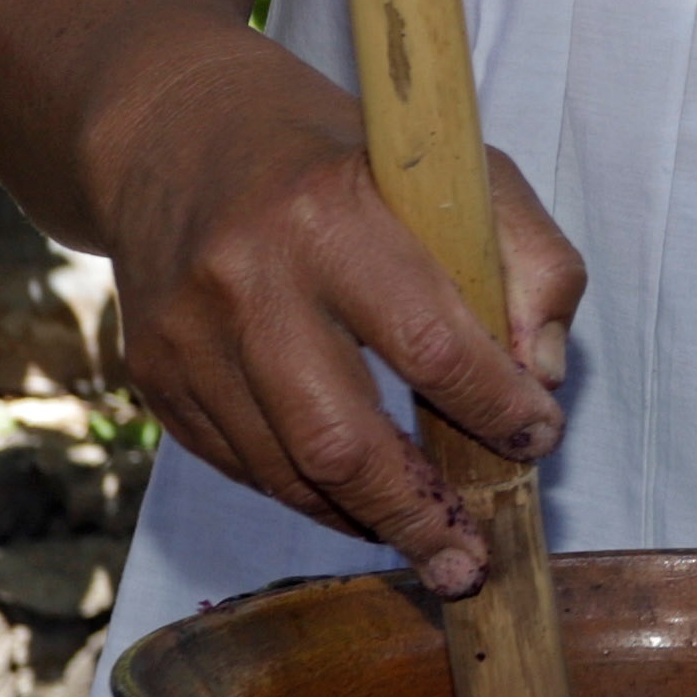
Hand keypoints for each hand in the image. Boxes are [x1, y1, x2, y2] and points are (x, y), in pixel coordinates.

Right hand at [98, 39, 580, 597]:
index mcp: (330, 212)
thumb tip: (540, 375)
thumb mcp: (453, 170)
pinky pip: (241, 466)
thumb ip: (528, 260)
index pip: (432, 343)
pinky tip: (358, 500)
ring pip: (287, 472)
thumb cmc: (339, 157)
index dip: (496, 407)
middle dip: (420, 512)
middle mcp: (246, 279)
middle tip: (473, 560)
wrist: (175, 135)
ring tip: (428, 544)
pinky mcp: (156, 375)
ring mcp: (189, 336)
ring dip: (367, 519)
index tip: (540, 437)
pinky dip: (308, 495)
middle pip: (341, 439)